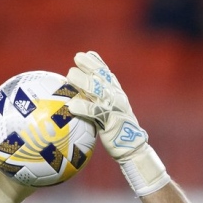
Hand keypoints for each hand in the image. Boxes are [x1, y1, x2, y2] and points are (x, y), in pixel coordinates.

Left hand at [65, 50, 169, 195]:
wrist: (132, 149)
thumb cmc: (116, 132)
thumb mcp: (107, 115)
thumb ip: (96, 103)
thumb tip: (77, 97)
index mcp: (117, 95)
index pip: (108, 75)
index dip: (98, 63)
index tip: (87, 54)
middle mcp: (118, 98)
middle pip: (103, 78)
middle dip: (90, 66)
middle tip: (77, 57)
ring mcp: (116, 109)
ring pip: (100, 92)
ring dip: (85, 82)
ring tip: (70, 75)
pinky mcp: (112, 123)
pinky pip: (96, 114)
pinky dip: (84, 109)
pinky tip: (71, 106)